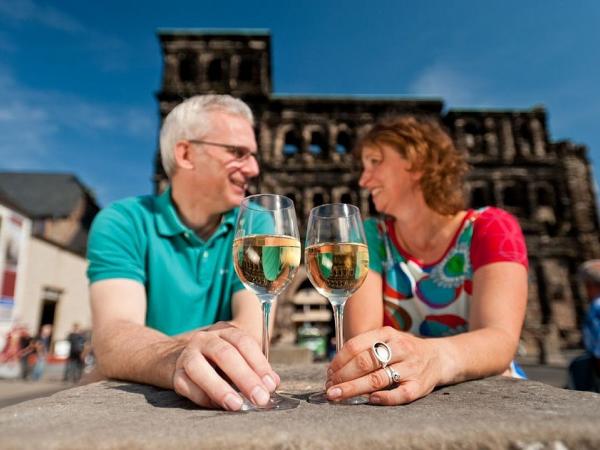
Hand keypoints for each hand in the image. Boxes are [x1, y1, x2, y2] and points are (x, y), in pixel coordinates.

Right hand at [172, 322, 279, 410]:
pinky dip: (203, 397)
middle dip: (245, 377)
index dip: (259, 363)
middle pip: (225, 354)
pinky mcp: (174, 374)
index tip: (271, 384)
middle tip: (260, 398)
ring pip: (200, 368)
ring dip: (220, 388)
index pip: (244, 342)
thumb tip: (271, 384)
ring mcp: (187, 355)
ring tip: (236, 405)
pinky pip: (187, 386)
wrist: (172, 358)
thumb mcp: (237, 357)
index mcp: (224, 332)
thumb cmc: (215, 361)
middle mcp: (204, 339)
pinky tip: (217, 406)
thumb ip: (254, 368)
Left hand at [325, 326, 440, 404]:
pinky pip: (400, 394)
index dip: (339, 361)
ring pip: (378, 378)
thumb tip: (336, 368)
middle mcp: (399, 348)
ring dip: (354, 388)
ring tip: (338, 395)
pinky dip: (384, 398)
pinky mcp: (420, 385)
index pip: (356, 345)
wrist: (439, 357)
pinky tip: (370, 400)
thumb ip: (365, 348)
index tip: (329, 373)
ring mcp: (410, 367)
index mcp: (387, 334)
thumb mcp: (387, 339)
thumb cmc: (404, 350)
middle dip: (342, 376)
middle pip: (365, 362)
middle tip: (330, 388)